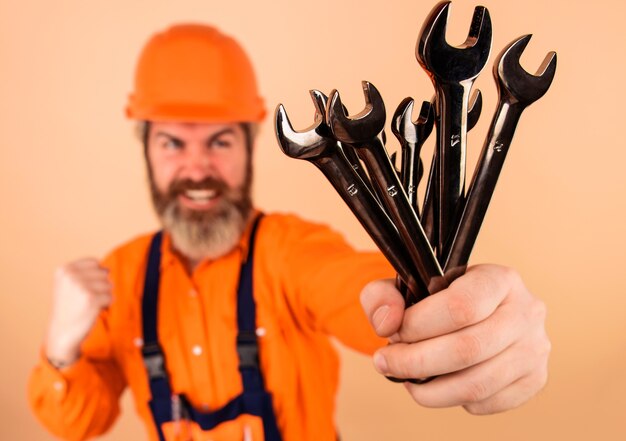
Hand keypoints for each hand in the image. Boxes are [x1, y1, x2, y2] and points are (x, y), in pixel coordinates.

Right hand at [45, 258, 112, 366]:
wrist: (63, 332)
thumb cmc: (70, 307)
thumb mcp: (70, 284)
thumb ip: (86, 272)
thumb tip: (109, 269)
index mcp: (64, 269)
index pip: (95, 263)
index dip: (96, 276)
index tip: (84, 289)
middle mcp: (71, 275)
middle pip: (104, 273)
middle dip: (101, 287)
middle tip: (86, 300)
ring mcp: (81, 286)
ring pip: (110, 285)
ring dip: (104, 296)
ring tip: (88, 305)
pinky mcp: (91, 299)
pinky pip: (111, 297)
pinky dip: (106, 305)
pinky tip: (93, 311)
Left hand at [360, 264, 549, 413]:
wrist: (470, 313)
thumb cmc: (437, 299)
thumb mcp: (405, 284)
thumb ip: (382, 296)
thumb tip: (387, 323)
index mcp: (499, 279)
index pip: (461, 307)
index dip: (419, 325)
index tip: (394, 332)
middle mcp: (526, 311)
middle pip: (467, 349)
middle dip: (415, 362)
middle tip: (386, 362)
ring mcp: (534, 348)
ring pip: (477, 384)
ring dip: (429, 389)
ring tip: (405, 378)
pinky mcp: (534, 379)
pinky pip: (486, 402)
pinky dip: (452, 399)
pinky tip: (435, 384)